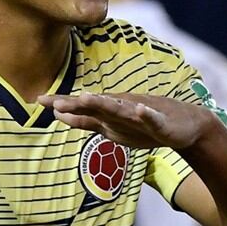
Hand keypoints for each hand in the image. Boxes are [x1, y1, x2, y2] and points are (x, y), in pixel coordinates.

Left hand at [37, 93, 213, 148]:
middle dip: (76, 104)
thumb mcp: (114, 127)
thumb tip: (60, 115)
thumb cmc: (148, 125)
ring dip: (105, 103)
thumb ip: (88, 122)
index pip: (83, 110)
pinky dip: (146, 114)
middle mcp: (123, 111)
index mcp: (111, 115)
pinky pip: (152, 118)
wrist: (187, 127)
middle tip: (55, 102)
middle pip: (96, 106)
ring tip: (89, 98)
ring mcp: (142, 115)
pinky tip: (141, 110)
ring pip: (121, 109)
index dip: (62, 106)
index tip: (39, 102)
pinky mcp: (161, 123)